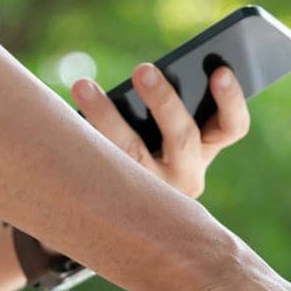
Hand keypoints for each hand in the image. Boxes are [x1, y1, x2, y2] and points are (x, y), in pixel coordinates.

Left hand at [71, 64, 248, 197]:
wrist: (118, 222)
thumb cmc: (141, 154)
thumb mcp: (160, 135)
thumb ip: (161, 110)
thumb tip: (140, 75)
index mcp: (204, 152)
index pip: (231, 127)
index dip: (230, 100)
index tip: (219, 71)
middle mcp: (186, 178)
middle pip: (183, 137)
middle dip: (164, 101)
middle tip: (143, 69)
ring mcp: (153, 196)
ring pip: (133, 153)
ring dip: (106, 116)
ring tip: (82, 86)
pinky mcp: (117, 203)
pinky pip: (100, 168)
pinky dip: (81, 141)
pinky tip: (59, 121)